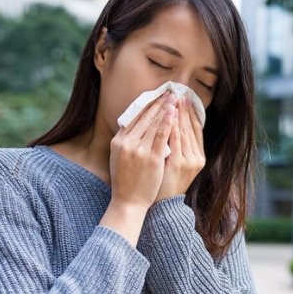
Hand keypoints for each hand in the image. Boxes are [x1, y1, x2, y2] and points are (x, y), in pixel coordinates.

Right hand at [109, 90, 177, 210]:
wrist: (128, 202)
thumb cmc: (126, 181)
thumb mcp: (119, 157)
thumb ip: (126, 141)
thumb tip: (134, 125)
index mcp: (118, 141)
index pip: (134, 118)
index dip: (147, 105)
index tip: (156, 96)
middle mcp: (126, 143)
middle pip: (144, 117)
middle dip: (158, 103)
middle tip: (169, 92)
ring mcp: (138, 150)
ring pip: (154, 124)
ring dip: (165, 108)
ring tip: (174, 98)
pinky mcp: (151, 158)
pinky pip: (161, 135)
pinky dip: (168, 122)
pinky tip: (174, 113)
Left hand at [155, 95, 205, 202]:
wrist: (161, 206)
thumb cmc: (164, 183)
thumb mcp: (175, 164)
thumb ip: (177, 147)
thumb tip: (172, 125)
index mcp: (198, 157)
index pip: (196, 129)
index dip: (191, 112)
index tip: (186, 98)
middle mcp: (196, 158)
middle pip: (191, 127)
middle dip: (184, 109)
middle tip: (179, 93)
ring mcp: (188, 161)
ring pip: (184, 132)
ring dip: (178, 114)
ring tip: (174, 99)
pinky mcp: (178, 164)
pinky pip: (175, 141)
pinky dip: (172, 127)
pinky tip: (168, 115)